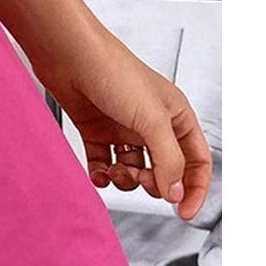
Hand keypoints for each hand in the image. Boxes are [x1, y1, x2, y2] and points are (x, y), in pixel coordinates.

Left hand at [35, 32, 213, 220]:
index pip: (197, 161)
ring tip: (116, 171)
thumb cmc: (113, 71)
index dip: (194, 188)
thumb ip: (169, 160)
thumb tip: (175, 193)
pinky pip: (104, 164)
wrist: (68, 54)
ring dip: (126, 179)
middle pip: (164, 170)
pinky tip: (98, 173)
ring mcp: (123, 128)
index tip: (184, 212)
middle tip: (142, 180)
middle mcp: (152, 123)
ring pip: (133, 170)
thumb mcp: (153, 119)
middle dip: (154, 183)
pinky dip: (102, 174)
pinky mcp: (96, 130)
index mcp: (176, 116)